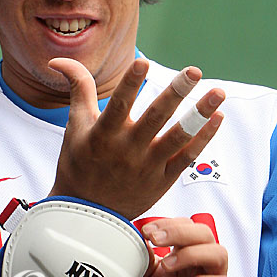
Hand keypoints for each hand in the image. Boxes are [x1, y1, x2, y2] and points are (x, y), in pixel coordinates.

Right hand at [48, 57, 224, 219]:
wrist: (87, 215)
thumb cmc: (79, 164)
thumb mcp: (75, 125)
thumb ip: (77, 88)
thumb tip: (59, 60)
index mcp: (103, 135)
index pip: (118, 104)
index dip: (130, 83)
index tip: (143, 63)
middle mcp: (127, 150)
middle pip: (155, 118)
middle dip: (176, 93)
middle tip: (193, 71)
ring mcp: (148, 167)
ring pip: (178, 137)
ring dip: (199, 114)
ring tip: (218, 93)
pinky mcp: (163, 180)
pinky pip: (187, 157)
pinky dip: (203, 138)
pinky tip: (217, 118)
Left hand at [141, 218, 230, 276]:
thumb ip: (143, 261)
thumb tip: (134, 239)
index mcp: (186, 252)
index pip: (186, 224)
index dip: (167, 223)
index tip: (146, 231)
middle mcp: (203, 262)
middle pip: (204, 232)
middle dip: (178, 231)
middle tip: (155, 239)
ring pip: (219, 253)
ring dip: (190, 254)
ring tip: (167, 265)